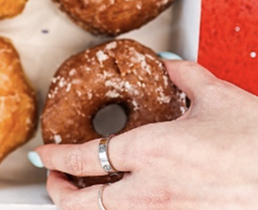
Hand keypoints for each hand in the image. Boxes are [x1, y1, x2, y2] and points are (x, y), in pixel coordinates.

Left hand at [32, 61, 257, 209]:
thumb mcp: (217, 96)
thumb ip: (184, 77)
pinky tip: (130, 199)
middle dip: (59, 193)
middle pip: (85, 205)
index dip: (55, 159)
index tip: (43, 156)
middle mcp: (151, 190)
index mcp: (149, 151)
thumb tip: (170, 66)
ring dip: (90, 206)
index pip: (84, 158)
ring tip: (87, 193)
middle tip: (54, 181)